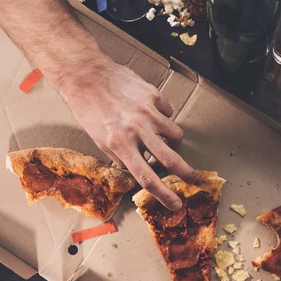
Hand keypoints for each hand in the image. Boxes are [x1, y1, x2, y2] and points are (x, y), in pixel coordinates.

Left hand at [60, 56, 195, 210]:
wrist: (88, 76)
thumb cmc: (89, 109)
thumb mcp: (99, 140)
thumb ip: (120, 157)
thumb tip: (136, 170)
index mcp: (120, 145)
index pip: (146, 178)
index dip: (164, 195)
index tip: (175, 204)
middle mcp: (136, 130)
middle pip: (170, 159)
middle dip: (185, 172)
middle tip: (192, 178)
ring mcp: (147, 112)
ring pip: (175, 135)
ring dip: (173, 141)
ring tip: (164, 139)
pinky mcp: (153, 96)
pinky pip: (168, 112)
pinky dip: (164, 117)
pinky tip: (152, 114)